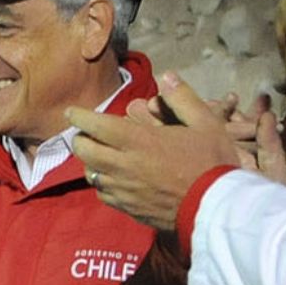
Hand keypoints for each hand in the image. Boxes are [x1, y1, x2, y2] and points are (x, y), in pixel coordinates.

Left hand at [69, 75, 284, 230]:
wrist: (214, 206)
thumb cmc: (212, 161)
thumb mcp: (206, 122)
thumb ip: (183, 98)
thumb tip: (167, 77)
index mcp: (140, 141)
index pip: (98, 126)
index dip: (80, 116)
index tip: (71, 111)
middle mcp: (124, 166)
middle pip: (85, 151)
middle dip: (79, 139)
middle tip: (84, 133)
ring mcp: (122, 189)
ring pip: (90, 173)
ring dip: (89, 161)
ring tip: (98, 153)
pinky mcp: (126, 208)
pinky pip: (102, 193)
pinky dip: (101, 182)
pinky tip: (111, 178)